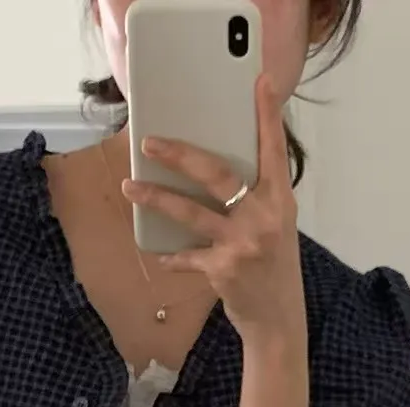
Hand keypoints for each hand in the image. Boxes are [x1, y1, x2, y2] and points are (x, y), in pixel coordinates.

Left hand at [123, 75, 305, 342]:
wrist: (279, 320)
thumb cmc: (274, 269)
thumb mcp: (276, 227)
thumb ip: (255, 198)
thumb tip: (212, 170)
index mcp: (280, 201)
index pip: (273, 150)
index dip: (266, 116)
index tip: (257, 83)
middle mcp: (264, 218)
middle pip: (217, 174)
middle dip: (180, 155)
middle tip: (150, 142)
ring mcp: (243, 244)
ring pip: (191, 212)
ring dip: (156, 198)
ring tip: (130, 186)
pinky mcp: (223, 269)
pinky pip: (186, 256)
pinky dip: (171, 256)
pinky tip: (159, 253)